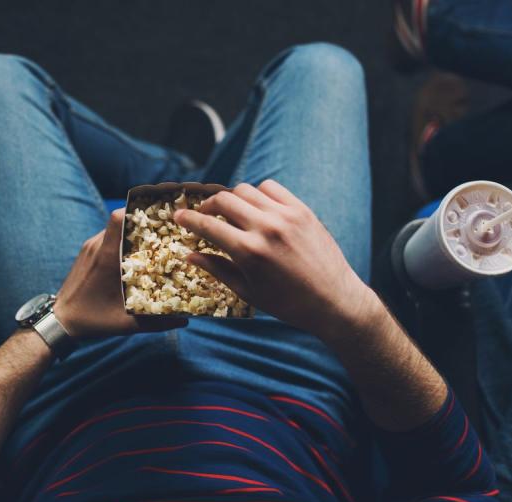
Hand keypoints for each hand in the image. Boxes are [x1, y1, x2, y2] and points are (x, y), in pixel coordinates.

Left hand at [53, 209, 187, 337]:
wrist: (60, 320)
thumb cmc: (92, 320)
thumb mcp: (126, 324)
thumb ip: (156, 322)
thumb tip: (186, 320)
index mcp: (106, 257)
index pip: (118, 218)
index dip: (138, 209)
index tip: (159, 212)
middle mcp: (97, 246)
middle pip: (121, 220)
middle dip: (143, 222)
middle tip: (164, 229)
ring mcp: (90, 247)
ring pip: (114, 228)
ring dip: (132, 231)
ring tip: (153, 241)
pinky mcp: (86, 252)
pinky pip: (107, 237)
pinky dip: (121, 240)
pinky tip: (134, 253)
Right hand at [173, 180, 377, 338]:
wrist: (334, 301)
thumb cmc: (287, 303)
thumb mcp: (247, 292)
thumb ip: (217, 268)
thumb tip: (189, 254)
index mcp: (249, 252)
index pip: (208, 225)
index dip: (188, 218)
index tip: (178, 215)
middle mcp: (266, 228)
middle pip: (224, 200)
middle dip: (207, 206)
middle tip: (204, 216)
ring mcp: (286, 216)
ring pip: (246, 190)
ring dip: (232, 199)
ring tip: (231, 213)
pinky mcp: (302, 211)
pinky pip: (272, 188)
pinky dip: (258, 193)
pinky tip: (257, 208)